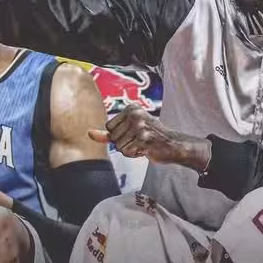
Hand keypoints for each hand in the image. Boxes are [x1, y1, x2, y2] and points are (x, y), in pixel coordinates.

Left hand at [88, 103, 211, 172]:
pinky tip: (145, 149)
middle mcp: (135, 115)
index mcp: (132, 108)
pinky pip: (127, 152)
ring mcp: (140, 127)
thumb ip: (108, 133)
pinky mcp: (144, 139)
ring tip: (143, 145)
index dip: (119, 135)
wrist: (173, 145)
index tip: (134, 133)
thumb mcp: (129, 130)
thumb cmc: (151, 137)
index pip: (109, 127)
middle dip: (124, 143)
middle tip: (140, 140)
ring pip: (119, 146)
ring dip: (130, 150)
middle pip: (113, 137)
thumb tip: (89, 134)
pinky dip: (135, 154)